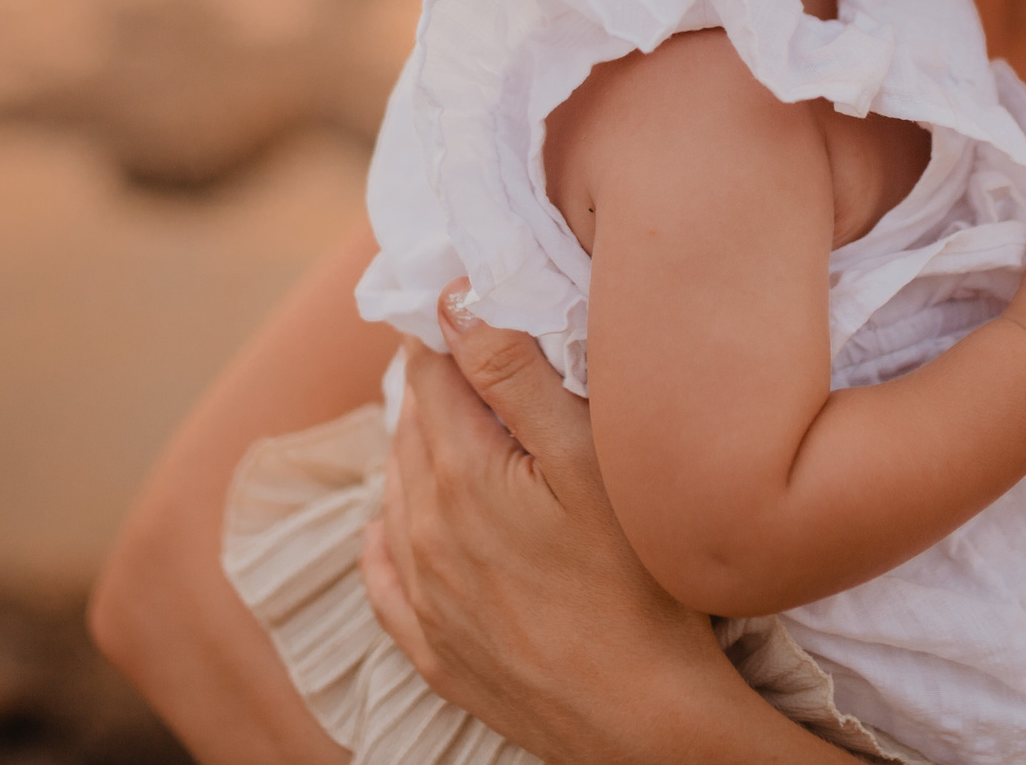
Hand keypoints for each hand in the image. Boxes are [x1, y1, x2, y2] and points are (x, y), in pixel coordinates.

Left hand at [360, 281, 733, 761]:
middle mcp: (420, 530)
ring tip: (458, 430)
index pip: (430, 371)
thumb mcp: (590, 460)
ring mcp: (421, 595)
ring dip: (420, 453)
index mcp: (458, 472)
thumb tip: (458, 303)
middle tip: (475, 361)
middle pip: (412, 427)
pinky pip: (385, 575)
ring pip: (397, 493)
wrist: (641, 723)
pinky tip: (404, 523)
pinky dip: (392, 533)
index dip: (447, 330)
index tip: (466, 305)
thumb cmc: (635, 584)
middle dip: (439, 387)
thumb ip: (518, 374)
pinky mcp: (432, 648)